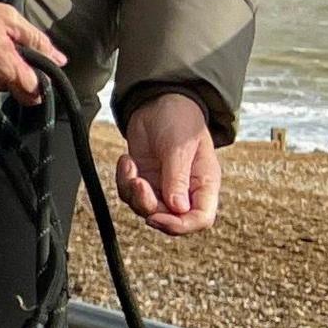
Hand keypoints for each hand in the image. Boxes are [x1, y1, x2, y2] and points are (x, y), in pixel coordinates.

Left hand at [117, 91, 223, 236]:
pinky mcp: (145, 178)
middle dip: (149, 206)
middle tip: (138, 184)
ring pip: (146, 208)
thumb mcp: (180, 147)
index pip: (201, 218)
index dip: (180, 225)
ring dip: (133, 193)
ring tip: (130, 167)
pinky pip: (131, 194)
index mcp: (204, 183)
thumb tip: (177, 208)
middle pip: (169, 218)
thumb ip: (177, 177)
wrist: (159, 101)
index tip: (157, 217)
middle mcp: (185, 189)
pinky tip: (127, 161)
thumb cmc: (179, 119)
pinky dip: (124, 182)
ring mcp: (163, 185)